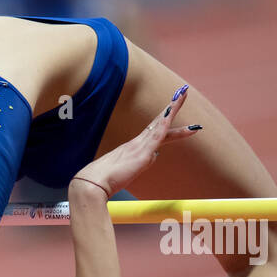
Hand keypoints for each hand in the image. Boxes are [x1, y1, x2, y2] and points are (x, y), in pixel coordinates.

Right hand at [73, 84, 201, 196]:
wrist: (93, 184)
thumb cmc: (105, 180)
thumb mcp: (128, 171)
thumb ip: (142, 162)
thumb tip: (155, 155)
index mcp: (133, 147)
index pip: (154, 130)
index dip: (165, 119)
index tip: (173, 108)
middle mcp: (137, 142)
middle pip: (159, 122)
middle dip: (172, 107)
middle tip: (183, 92)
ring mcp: (139, 146)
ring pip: (160, 123)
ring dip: (173, 108)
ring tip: (184, 94)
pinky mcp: (141, 153)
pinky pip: (157, 134)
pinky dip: (166, 122)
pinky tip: (171, 111)